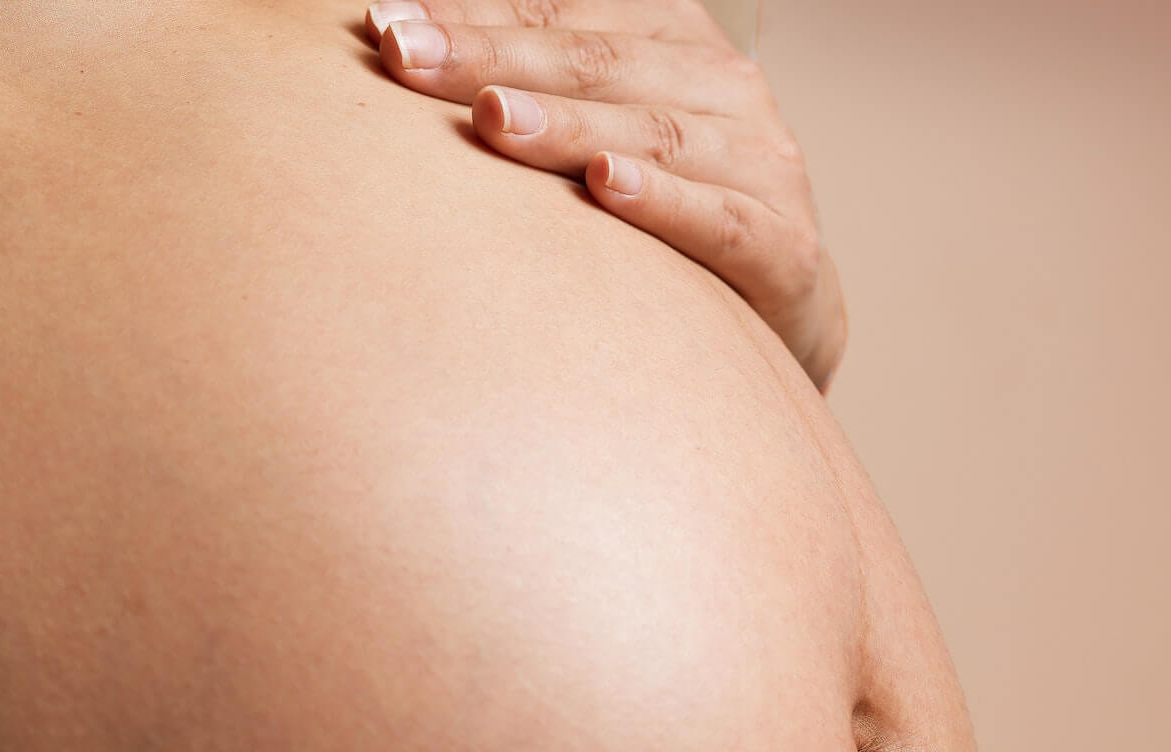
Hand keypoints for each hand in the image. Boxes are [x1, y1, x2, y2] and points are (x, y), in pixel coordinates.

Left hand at [363, 0, 848, 391]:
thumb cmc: (661, 212)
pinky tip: (605, 185)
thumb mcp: (602, 130)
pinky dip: (662, 201)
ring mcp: (762, 164)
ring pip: (654, 132)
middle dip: (494, 58)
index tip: (385, 25)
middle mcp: (725, 87)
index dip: (476, 14)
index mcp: (674, 39)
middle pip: (598, 63)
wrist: (781, 304)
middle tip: (408, 58)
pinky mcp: (785, 249)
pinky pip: (718, 220)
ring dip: (568, 123)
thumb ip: (531, 86)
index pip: (564, 15)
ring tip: (491, 117)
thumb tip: (402, 46)